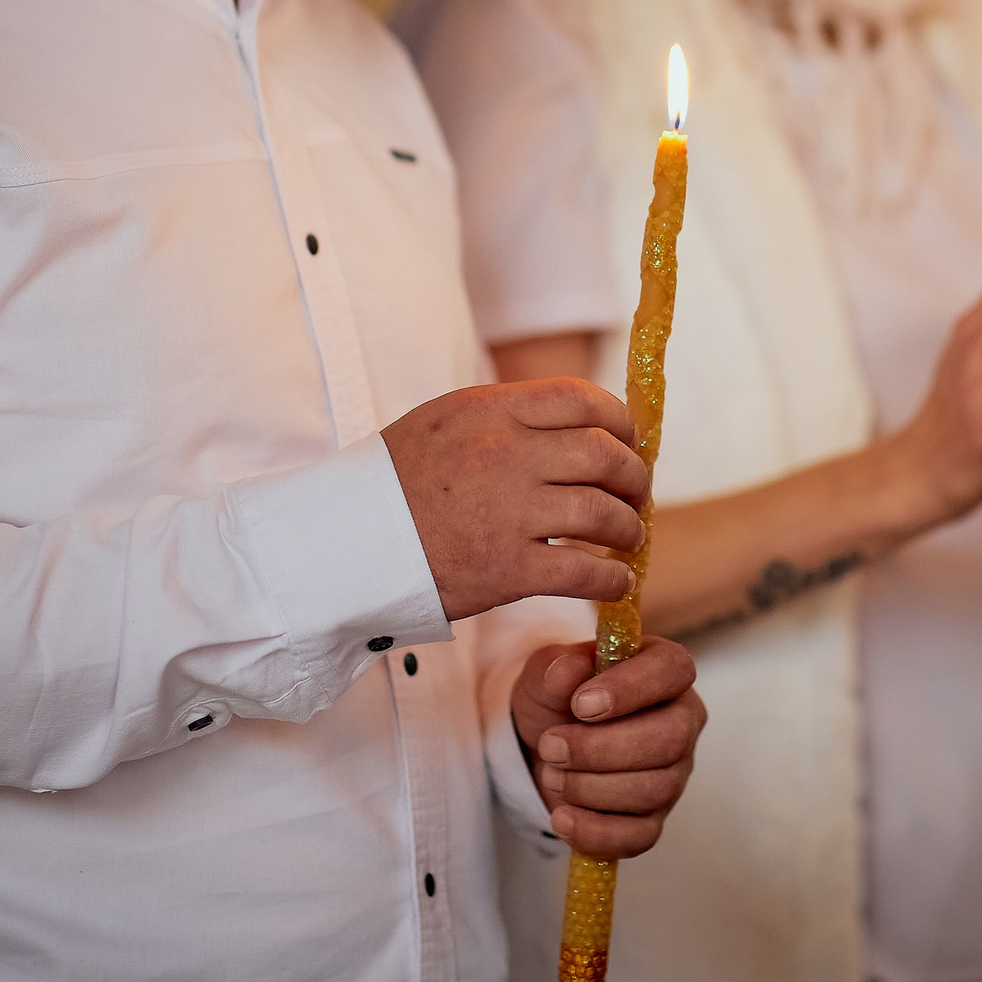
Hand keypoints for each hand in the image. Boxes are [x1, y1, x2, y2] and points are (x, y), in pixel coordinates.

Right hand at [384, 379, 649, 621]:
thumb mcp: (445, 422)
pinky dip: (611, 580)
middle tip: (634, 494)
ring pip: (604, 513)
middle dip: (633, 477)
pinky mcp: (508, 569)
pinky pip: (586, 572)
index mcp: (490, 411)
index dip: (619, 422)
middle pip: (605, 455)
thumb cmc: (395, 483)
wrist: (346, 543)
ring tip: (625, 539)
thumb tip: (577, 424)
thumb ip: (506, 417)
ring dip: (627, 528)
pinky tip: (612, 583)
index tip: (627, 442)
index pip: (582, 399)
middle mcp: (504, 454)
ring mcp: (508, 512)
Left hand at [512, 636, 707, 858]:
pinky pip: (639, 837)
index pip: (672, 670)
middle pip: (669, 740)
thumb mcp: (546, 674)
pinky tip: (561, 816)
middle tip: (551, 747)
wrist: (547, 745)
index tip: (581, 704)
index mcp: (664, 671)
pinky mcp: (654, 819)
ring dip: (589, 787)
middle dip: (600, 749)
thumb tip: (567, 672)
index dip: (630, 688)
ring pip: (654, 790)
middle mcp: (682, 721)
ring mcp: (673, 774)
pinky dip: (594, 831)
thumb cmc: (560, 699)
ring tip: (552, 774)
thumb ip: (555, 668)